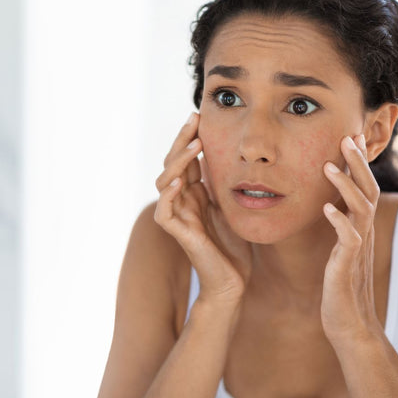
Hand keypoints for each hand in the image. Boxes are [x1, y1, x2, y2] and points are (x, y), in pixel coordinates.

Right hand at [154, 112, 252, 304]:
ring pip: (165, 182)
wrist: (232, 281)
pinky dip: (168, 196)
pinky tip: (179, 182)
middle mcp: (183, 201)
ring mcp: (179, 217)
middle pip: (173, 164)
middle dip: (182, 140)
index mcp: (194, 193)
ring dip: (178, 162)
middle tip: (194, 119)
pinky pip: (165, 213)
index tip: (199, 116)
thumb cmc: (232, 246)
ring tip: (195, 144)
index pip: (185, 159)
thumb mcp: (230, 205)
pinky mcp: (180, 235)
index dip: (189, 138)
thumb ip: (220, 183)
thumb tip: (223, 154)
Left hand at [321, 134, 382, 346]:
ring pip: (360, 209)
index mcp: (359, 228)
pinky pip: (347, 239)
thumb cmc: (340, 286)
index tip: (350, 138)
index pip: (363, 189)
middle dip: (357, 164)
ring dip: (346, 186)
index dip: (358, 164)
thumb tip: (331, 206)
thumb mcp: (341, 250)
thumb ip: (340, 228)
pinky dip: (339, 221)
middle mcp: (362, 234)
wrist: (349, 324)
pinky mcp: (347, 266)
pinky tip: (326, 208)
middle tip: (347, 138)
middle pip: (367, 191)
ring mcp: (356, 249)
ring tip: (328, 166)